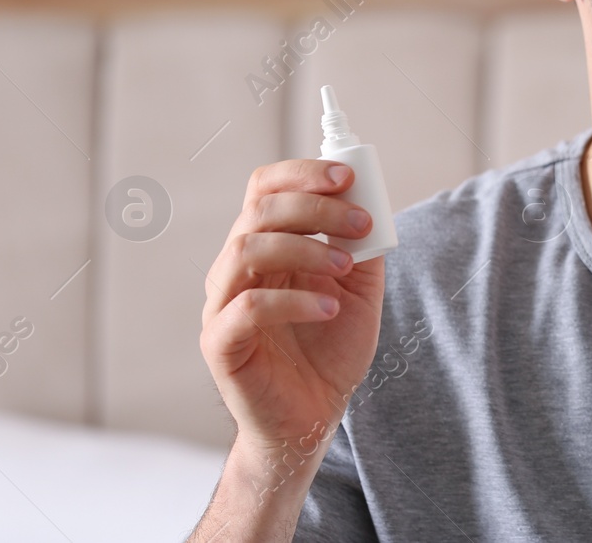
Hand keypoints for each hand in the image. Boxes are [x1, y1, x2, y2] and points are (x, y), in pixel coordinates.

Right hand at [199, 160, 385, 456]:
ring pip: (245, 250)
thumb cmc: (330, 349)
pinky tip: (328, 309)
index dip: (302, 174)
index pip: (265, 189)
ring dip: (304, 249)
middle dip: (315, 209)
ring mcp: (222, 304)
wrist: (313, 416)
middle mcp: (236, 268)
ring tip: (345, 267)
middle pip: (258, 211)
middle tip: (361, 224)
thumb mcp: (359, 288)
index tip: (348, 177)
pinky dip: (293, 300)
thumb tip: (371, 202)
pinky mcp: (219, 343)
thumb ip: (364, 247)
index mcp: (265, 245)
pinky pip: (246, 308)